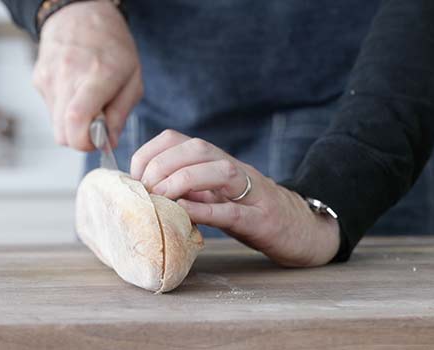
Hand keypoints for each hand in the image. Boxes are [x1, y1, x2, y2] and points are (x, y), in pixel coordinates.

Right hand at [33, 0, 142, 149]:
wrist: (80, 13)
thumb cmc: (112, 45)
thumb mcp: (132, 77)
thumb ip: (121, 113)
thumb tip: (108, 142)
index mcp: (97, 75)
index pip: (78, 121)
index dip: (86, 142)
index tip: (99, 140)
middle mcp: (68, 76)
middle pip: (63, 133)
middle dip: (81, 138)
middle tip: (97, 125)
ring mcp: (49, 78)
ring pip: (55, 125)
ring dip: (72, 124)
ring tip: (88, 102)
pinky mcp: (38, 80)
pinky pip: (51, 110)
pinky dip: (64, 110)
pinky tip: (75, 91)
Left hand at [130, 130, 339, 266]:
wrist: (299, 230)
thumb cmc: (249, 213)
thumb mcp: (213, 195)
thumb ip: (186, 188)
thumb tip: (144, 189)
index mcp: (216, 162)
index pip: (178, 140)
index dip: (150, 154)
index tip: (134, 178)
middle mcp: (233, 169)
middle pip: (196, 149)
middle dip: (161, 166)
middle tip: (145, 192)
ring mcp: (250, 192)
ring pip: (218, 171)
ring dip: (182, 181)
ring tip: (161, 199)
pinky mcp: (261, 219)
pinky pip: (232, 210)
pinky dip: (205, 209)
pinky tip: (183, 213)